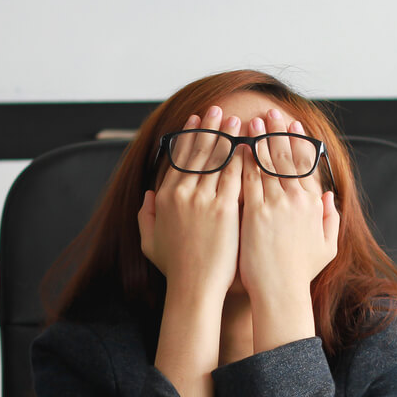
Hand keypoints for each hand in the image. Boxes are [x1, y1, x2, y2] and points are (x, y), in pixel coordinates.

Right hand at [138, 106, 243, 300]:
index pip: (178, 158)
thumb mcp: (149, 241)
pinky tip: (249, 144)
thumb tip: (149, 195)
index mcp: (165, 197)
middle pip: (197, 151)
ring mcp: (203, 199)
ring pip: (216, 158)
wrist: (194, 287)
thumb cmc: (176, 269)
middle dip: (208, 128)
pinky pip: (234, 175)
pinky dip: (241, 157)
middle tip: (216, 109)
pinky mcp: (224, 208)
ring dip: (226, 135)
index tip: (196, 121)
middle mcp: (182, 193)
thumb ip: (146, 215)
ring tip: (235, 119)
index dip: (188, 137)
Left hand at [238, 109, 339, 350]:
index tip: (293, 124)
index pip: (306, 164)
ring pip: (266, 163)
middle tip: (270, 112)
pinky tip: (236, 146)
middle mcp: (295, 200)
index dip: (298, 142)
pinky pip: (247, 179)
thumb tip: (329, 196)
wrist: (280, 293)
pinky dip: (242, 160)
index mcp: (312, 205)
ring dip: (259, 138)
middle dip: (277, 131)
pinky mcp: (254, 212)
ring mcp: (274, 204)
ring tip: (252, 120)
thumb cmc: (299, 274)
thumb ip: (330, 218)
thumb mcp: (326, 247)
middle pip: (286, 156)